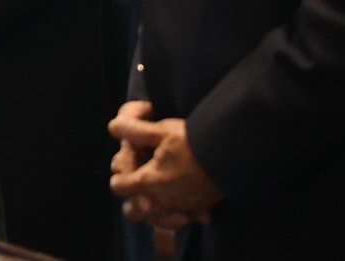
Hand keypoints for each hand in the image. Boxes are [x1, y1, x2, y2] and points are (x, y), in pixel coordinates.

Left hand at [108, 115, 221, 229]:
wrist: (231, 154)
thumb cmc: (194, 141)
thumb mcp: (161, 130)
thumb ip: (133, 130)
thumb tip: (113, 126)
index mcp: (148, 182)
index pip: (118, 186)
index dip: (120, 171)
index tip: (131, 156)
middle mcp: (161, 201)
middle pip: (132, 211)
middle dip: (132, 196)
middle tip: (141, 175)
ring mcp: (180, 208)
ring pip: (154, 219)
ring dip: (152, 208)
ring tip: (158, 190)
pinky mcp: (197, 210)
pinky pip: (180, 219)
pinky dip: (177, 213)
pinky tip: (182, 199)